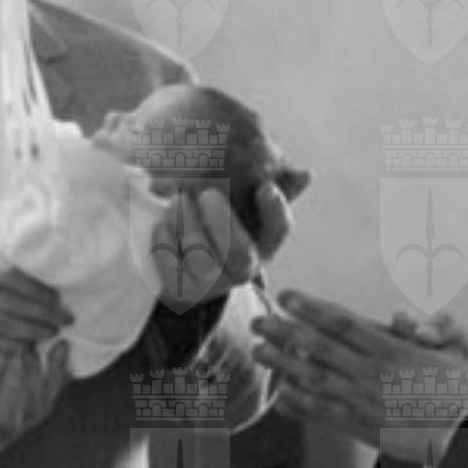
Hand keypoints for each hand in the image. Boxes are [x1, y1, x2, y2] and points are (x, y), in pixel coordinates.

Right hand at [0, 249, 70, 354]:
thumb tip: (0, 240)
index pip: (10, 273)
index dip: (38, 286)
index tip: (55, 293)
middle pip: (14, 301)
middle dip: (44, 311)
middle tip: (65, 317)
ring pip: (4, 325)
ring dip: (32, 330)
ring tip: (51, 332)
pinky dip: (8, 346)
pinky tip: (25, 347)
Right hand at [0, 340, 72, 458]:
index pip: (5, 418)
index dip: (15, 383)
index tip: (15, 351)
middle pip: (30, 413)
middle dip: (36, 372)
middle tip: (32, 340)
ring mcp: (3, 436)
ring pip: (39, 409)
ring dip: (52, 376)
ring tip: (61, 345)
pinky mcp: (7, 426)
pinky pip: (37, 406)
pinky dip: (52, 383)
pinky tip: (61, 361)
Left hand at [151, 185, 285, 308]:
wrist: (186, 270)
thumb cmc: (219, 227)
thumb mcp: (242, 205)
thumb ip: (268, 188)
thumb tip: (306, 174)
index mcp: (263, 244)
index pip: (279, 230)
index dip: (274, 211)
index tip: (264, 187)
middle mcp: (242, 269)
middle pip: (240, 253)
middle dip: (223, 223)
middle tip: (207, 194)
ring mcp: (212, 284)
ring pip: (203, 262)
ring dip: (189, 228)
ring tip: (177, 201)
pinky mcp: (182, 292)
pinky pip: (173, 272)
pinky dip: (165, 247)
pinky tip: (161, 226)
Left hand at [252, 289, 467, 458]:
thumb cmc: (466, 393)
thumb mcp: (457, 350)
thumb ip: (429, 326)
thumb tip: (398, 316)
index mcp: (391, 349)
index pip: (340, 321)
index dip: (309, 307)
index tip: (286, 296)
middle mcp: (370, 373)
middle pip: (316, 346)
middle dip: (283, 331)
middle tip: (259, 321)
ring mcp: (362, 401)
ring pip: (312, 377)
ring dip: (282, 363)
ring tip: (259, 352)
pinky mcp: (360, 427)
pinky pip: (321, 412)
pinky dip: (298, 403)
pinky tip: (281, 395)